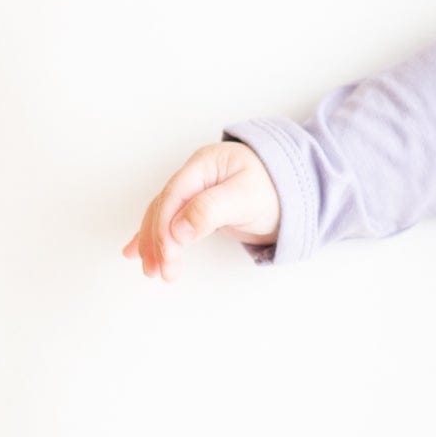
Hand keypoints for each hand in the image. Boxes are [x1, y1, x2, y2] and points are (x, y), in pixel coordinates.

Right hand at [120, 139, 281, 282]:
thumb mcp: (247, 197)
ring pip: (164, 218)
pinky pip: (171, 222)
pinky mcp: (199, 209)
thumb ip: (211, 210)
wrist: (297, 189)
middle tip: (161, 271)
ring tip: (152, 271)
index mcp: (204, 165)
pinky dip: (156, 238)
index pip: (174, 197)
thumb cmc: (275, 189)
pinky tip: (138, 253)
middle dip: (158, 241)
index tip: (167, 254)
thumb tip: (176, 230)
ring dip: (154, 244)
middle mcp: (194, 177)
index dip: (165, 226)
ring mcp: (195, 192)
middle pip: (165, 209)